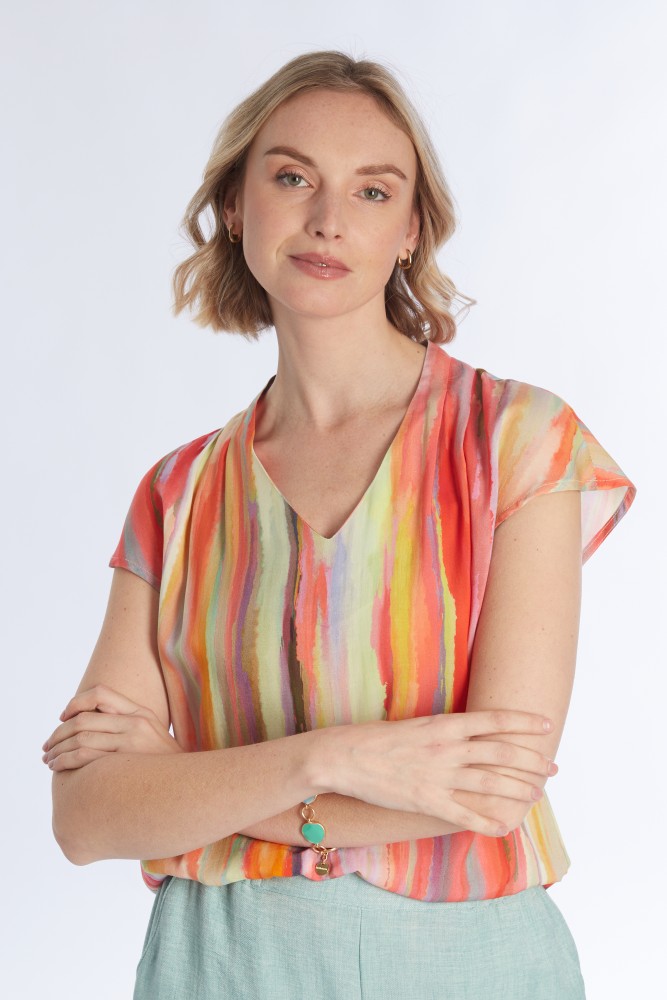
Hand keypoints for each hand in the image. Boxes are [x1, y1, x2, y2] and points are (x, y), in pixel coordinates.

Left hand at [42, 684, 183, 771]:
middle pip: (84, 718)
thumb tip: (95, 728)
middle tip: (46, 747)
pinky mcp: (127, 760)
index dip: (76, 703)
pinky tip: (59, 768)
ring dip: (58, 749)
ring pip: (81, 736)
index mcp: (141, 712)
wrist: (190, 786)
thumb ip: (128, 728)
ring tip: (49, 761)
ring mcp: (132, 740)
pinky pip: (86, 755)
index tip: (62, 718)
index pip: (100, 693)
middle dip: (58, 733)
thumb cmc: (165, 767)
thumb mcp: (153, 737)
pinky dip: (66, 760)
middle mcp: (136, 721)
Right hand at [322, 710, 558, 837]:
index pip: (495, 721)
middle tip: (552, 768)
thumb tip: (470, 735)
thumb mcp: (416, 725)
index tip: (547, 725)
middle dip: (532, 762)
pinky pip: (466, 815)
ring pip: (491, 784)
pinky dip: (488, 823)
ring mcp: (439, 776)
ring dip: (519, 790)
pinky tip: (505, 827)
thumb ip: (444, 731)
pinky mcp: (427, 801)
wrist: (344, 756)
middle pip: (502, 754)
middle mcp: (447, 749)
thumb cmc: (376, 739)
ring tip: (537, 793)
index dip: (524, 723)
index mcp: (444, 725)